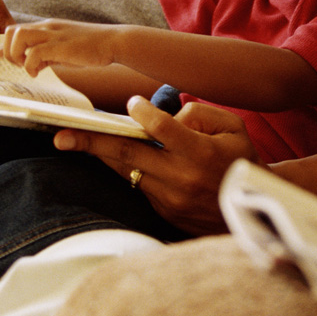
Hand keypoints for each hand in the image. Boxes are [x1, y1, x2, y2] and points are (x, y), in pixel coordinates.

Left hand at [2, 20, 119, 76]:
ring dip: (17, 55)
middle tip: (20, 64)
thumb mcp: (65, 48)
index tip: (13, 61)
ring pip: (18, 36)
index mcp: (48, 27)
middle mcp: (47, 27)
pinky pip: (34, 53)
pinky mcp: (60, 45)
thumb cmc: (93, 47)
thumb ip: (48, 53)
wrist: (114, 41)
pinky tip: (39, 72)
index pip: (16, 30)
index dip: (8, 46)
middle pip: (11, 31)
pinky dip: (31, 65)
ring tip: (28, 67)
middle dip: (8, 51)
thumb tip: (34, 64)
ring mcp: (53, 34)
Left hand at [53, 96, 257, 235]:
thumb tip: (166, 116)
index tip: (132, 103)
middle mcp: (181, 177)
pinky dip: (126, 169)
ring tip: (72, 141)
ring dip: (100, 155)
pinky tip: (111, 157)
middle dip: (92, 141)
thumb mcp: (235, 128)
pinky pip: (138, 186)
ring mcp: (170, 199)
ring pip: (126, 171)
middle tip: (61, 134)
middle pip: (128, 153)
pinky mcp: (165, 212)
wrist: (255, 211)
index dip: (143, 113)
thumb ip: (200, 114)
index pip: (162, 128)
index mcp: (200, 153)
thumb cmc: (242, 161)